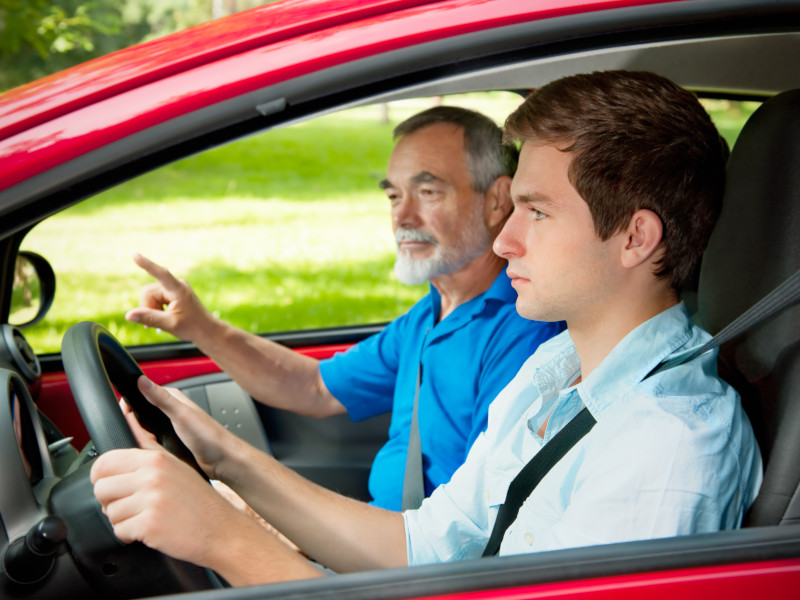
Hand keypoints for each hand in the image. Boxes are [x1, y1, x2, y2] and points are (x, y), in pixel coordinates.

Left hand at [90, 443, 245, 568]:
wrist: (220, 529)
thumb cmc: (199, 500)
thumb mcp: (175, 464)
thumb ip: (148, 445)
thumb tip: (128, 419)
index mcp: (155, 459)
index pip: (105, 462)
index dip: (102, 478)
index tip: (112, 486)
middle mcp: (152, 476)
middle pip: (101, 488)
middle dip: (111, 502)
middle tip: (131, 506)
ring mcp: (151, 500)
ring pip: (109, 513)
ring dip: (122, 520)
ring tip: (145, 517)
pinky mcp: (149, 524)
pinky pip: (119, 531)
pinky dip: (130, 536)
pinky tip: (149, 530)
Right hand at [125, 253, 215, 341]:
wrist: (206, 330)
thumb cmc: (193, 327)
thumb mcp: (169, 324)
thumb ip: (148, 318)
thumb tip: (128, 315)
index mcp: (178, 289)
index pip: (161, 274)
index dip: (147, 264)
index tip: (135, 254)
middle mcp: (176, 285)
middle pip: (148, 292)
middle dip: (148, 308)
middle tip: (156, 324)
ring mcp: (174, 288)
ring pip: (150, 296)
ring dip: (152, 310)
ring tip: (163, 322)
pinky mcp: (173, 293)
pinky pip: (155, 298)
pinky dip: (155, 309)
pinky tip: (163, 318)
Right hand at [127, 376, 240, 480]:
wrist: (223, 460)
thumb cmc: (210, 436)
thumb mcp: (182, 415)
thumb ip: (161, 398)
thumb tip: (142, 381)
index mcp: (173, 398)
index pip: (142, 394)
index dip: (130, 404)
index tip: (124, 414)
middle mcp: (171, 411)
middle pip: (141, 415)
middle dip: (136, 425)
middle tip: (144, 435)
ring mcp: (170, 427)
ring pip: (145, 430)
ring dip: (143, 437)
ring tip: (153, 444)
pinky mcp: (171, 442)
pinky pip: (152, 443)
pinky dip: (149, 447)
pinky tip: (155, 452)